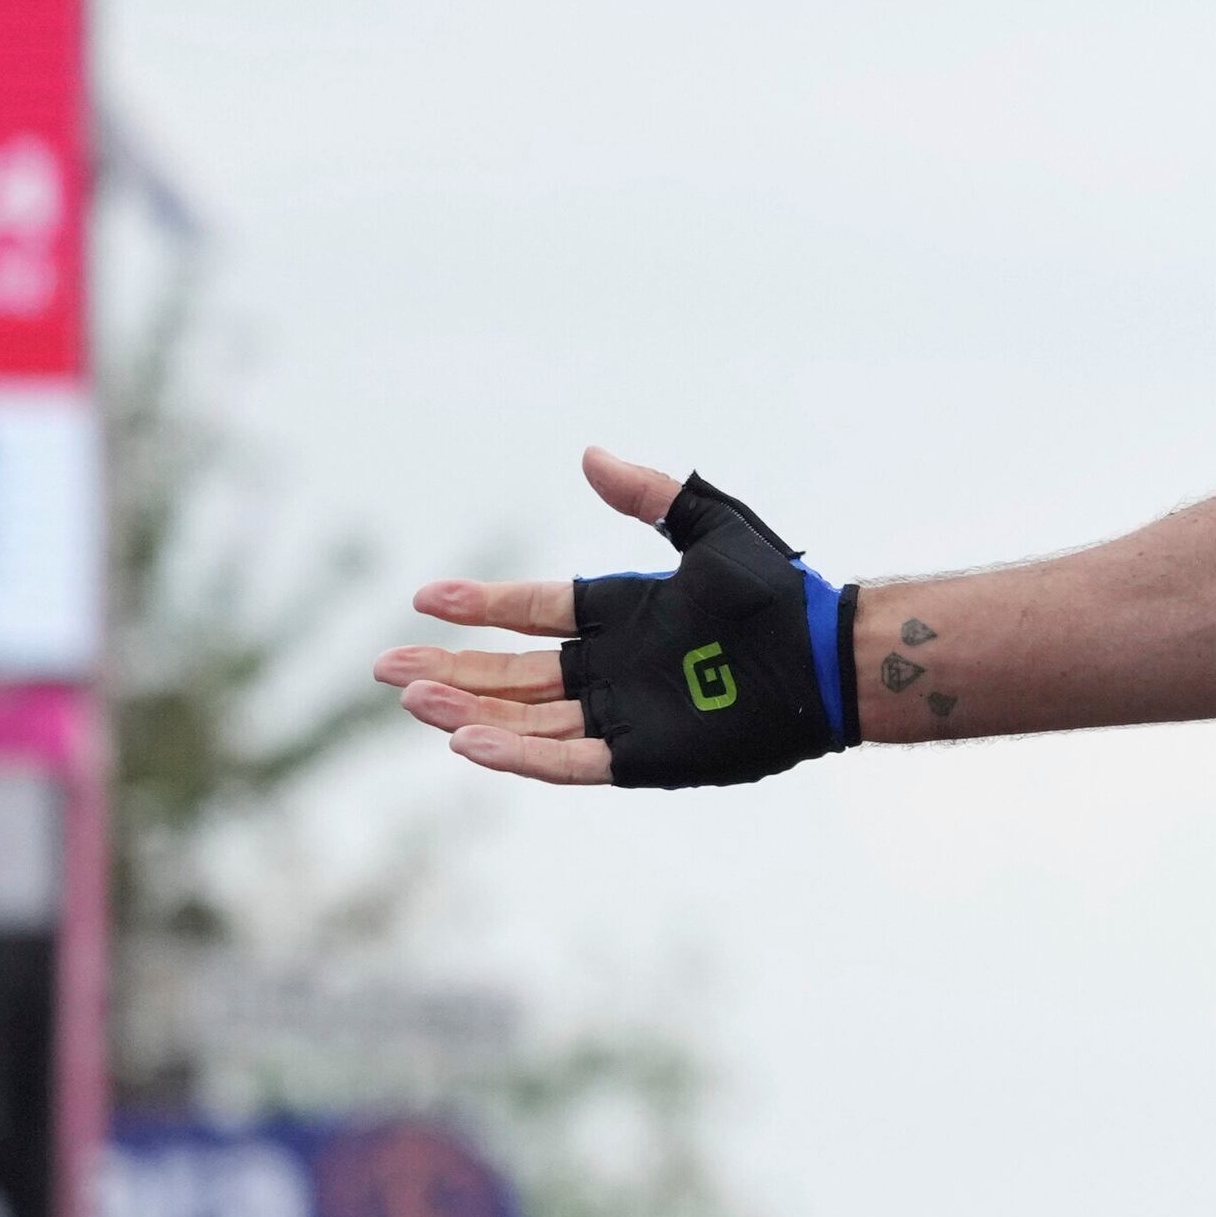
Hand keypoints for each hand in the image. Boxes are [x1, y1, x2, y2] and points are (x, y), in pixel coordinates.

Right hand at [376, 450, 855, 787]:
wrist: (829, 655)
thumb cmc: (782, 593)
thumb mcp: (714, 530)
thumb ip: (652, 496)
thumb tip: (589, 456)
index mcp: (622, 616)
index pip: (533, 611)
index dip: (480, 606)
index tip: (425, 598)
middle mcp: (613, 669)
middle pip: (512, 673)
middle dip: (450, 670)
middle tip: (386, 666)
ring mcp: (624, 715)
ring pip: (525, 718)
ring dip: (468, 711)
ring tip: (413, 701)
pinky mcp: (642, 756)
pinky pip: (566, 760)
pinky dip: (518, 755)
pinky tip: (468, 745)